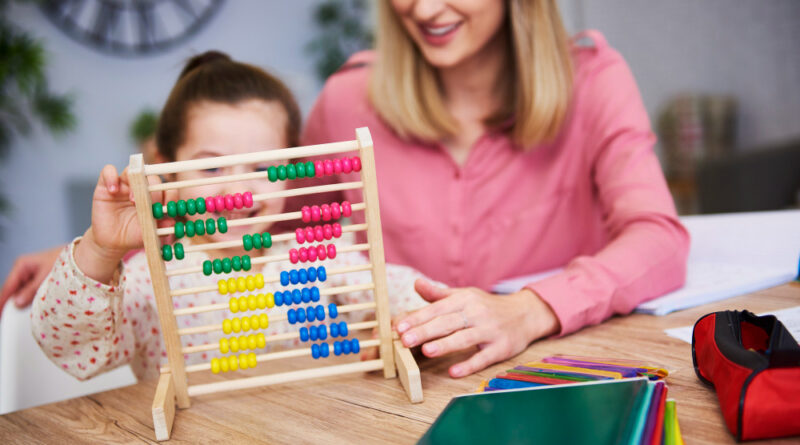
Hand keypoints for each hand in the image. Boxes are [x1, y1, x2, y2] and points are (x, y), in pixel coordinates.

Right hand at [0, 245, 63, 317]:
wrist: (84, 257)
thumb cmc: (68, 260)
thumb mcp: (47, 276)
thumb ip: (31, 291)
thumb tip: (18, 303)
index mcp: (22, 265)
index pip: (7, 288)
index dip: (1, 303)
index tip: (0, 315)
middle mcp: (24, 270)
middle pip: (12, 292)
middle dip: (12, 305)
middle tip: (10, 319)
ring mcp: (31, 276)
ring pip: (21, 294)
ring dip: (23, 304)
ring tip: (25, 315)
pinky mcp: (40, 281)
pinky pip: (31, 293)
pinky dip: (32, 301)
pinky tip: (35, 308)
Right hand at [74, 165, 174, 282]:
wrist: (112, 241)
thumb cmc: (133, 235)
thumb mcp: (148, 233)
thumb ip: (159, 228)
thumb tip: (172, 223)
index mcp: (156, 197)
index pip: (167, 189)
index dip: (170, 195)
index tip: (168, 208)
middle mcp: (141, 188)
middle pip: (151, 178)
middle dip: (153, 190)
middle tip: (151, 205)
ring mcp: (124, 184)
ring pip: (132, 171)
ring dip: (135, 183)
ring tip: (133, 200)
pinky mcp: (105, 185)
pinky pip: (108, 171)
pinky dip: (111, 177)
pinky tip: (113, 190)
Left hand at [395, 279, 560, 377]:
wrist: (525, 314)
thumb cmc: (487, 306)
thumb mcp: (464, 295)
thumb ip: (438, 294)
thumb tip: (416, 283)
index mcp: (464, 299)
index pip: (437, 309)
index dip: (418, 317)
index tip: (399, 327)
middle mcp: (477, 313)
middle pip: (448, 323)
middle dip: (425, 331)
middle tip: (405, 340)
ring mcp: (490, 330)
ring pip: (465, 338)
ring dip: (445, 344)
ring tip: (426, 351)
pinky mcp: (502, 348)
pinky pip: (484, 357)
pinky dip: (469, 364)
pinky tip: (454, 371)